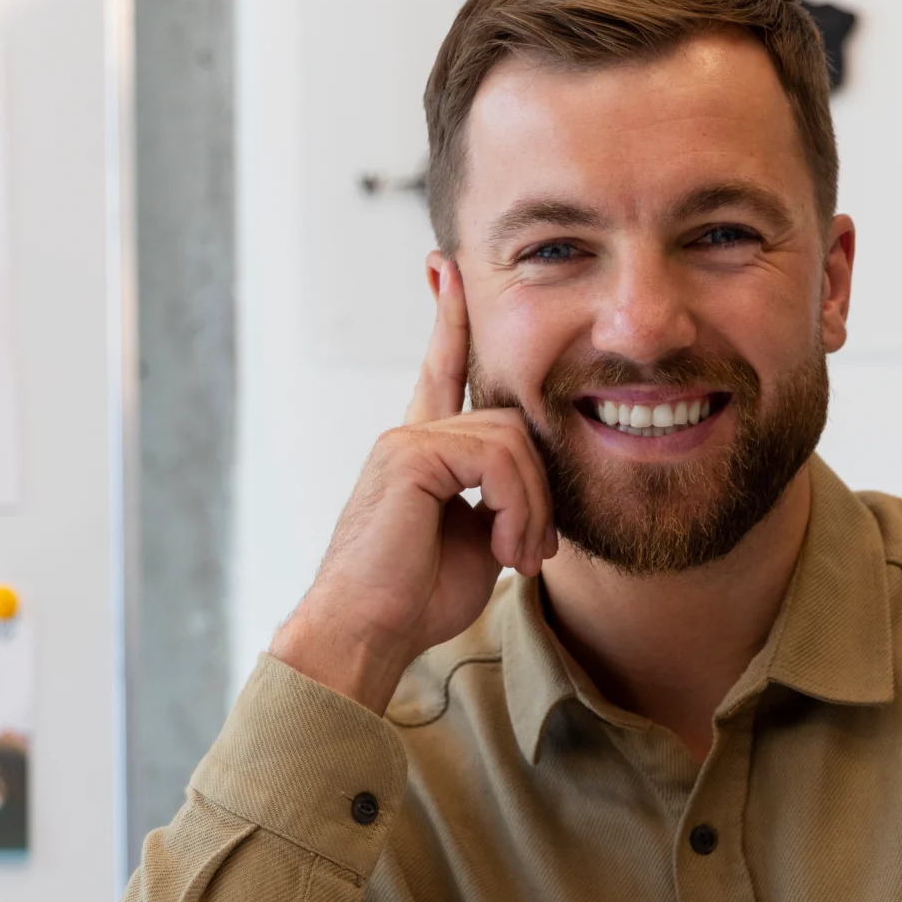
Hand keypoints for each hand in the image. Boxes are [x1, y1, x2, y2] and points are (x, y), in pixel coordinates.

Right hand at [269, 257, 556, 713]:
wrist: (364, 632)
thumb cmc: (411, 601)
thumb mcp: (472, 543)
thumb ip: (497, 503)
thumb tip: (533, 500)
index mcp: (420, 454)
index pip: (442, 372)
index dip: (450, 322)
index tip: (447, 269)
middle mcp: (410, 437)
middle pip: (511, 424)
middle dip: (537, 491)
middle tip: (531, 551)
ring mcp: (406, 442)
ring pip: (512, 441)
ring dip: (530, 507)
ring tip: (515, 556)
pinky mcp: (410, 456)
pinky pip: (497, 460)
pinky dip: (515, 507)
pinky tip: (502, 546)